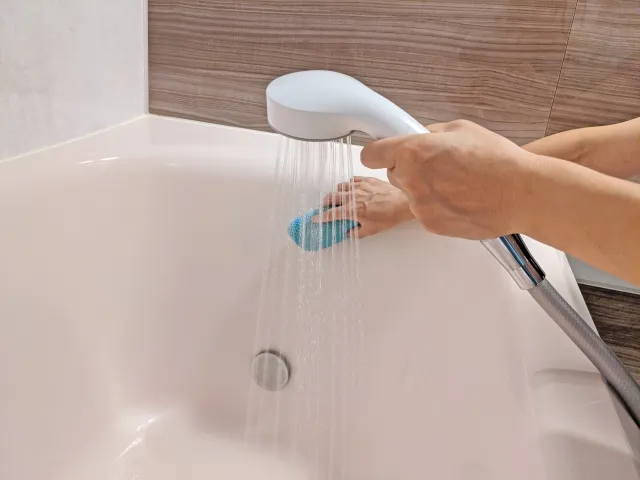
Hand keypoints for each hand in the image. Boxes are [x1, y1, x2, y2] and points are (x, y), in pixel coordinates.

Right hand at [312, 177, 413, 237]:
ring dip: (338, 193)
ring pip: (340, 187)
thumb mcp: (371, 230)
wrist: (402, 203)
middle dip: (326, 203)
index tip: (315, 218)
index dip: (321, 217)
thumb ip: (356, 232)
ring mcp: (359, 186)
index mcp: (352, 211)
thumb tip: (348, 233)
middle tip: (327, 207)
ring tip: (341, 198)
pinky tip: (353, 190)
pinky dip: (349, 185)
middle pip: (331, 197)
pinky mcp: (366, 180)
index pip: (332, 214)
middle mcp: (353, 197)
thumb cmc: (388, 218)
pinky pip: (352, 180)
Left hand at [360, 120, 535, 239]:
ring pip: (408, 194)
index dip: (378, 152)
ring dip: (422, 189)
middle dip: (407, 169)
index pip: (371, 154)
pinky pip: (423, 211)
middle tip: (435, 166)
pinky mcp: (430, 224)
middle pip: (392, 174)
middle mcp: (410, 179)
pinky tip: (459, 199)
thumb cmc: (496, 159)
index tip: (384, 152)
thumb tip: (416, 136)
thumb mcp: (460, 129)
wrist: (521, 193)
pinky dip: (436, 206)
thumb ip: (430, 133)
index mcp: (413, 151)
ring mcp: (419, 205)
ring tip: (455, 184)